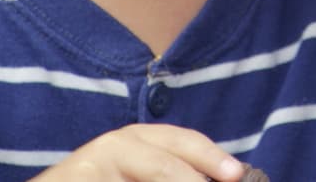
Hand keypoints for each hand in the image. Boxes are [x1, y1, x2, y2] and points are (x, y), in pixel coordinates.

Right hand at [30, 123, 246, 181]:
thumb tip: (219, 177)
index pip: (182, 142)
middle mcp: (116, 145)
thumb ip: (169, 170)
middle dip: (194, 178)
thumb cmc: (102, 179)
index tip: (237, 173)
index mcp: (138, 138)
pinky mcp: (79, 181)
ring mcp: (92, 167)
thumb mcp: (137, 167)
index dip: (211, 157)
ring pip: (152, 174)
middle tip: (227, 181)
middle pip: (165, 164)